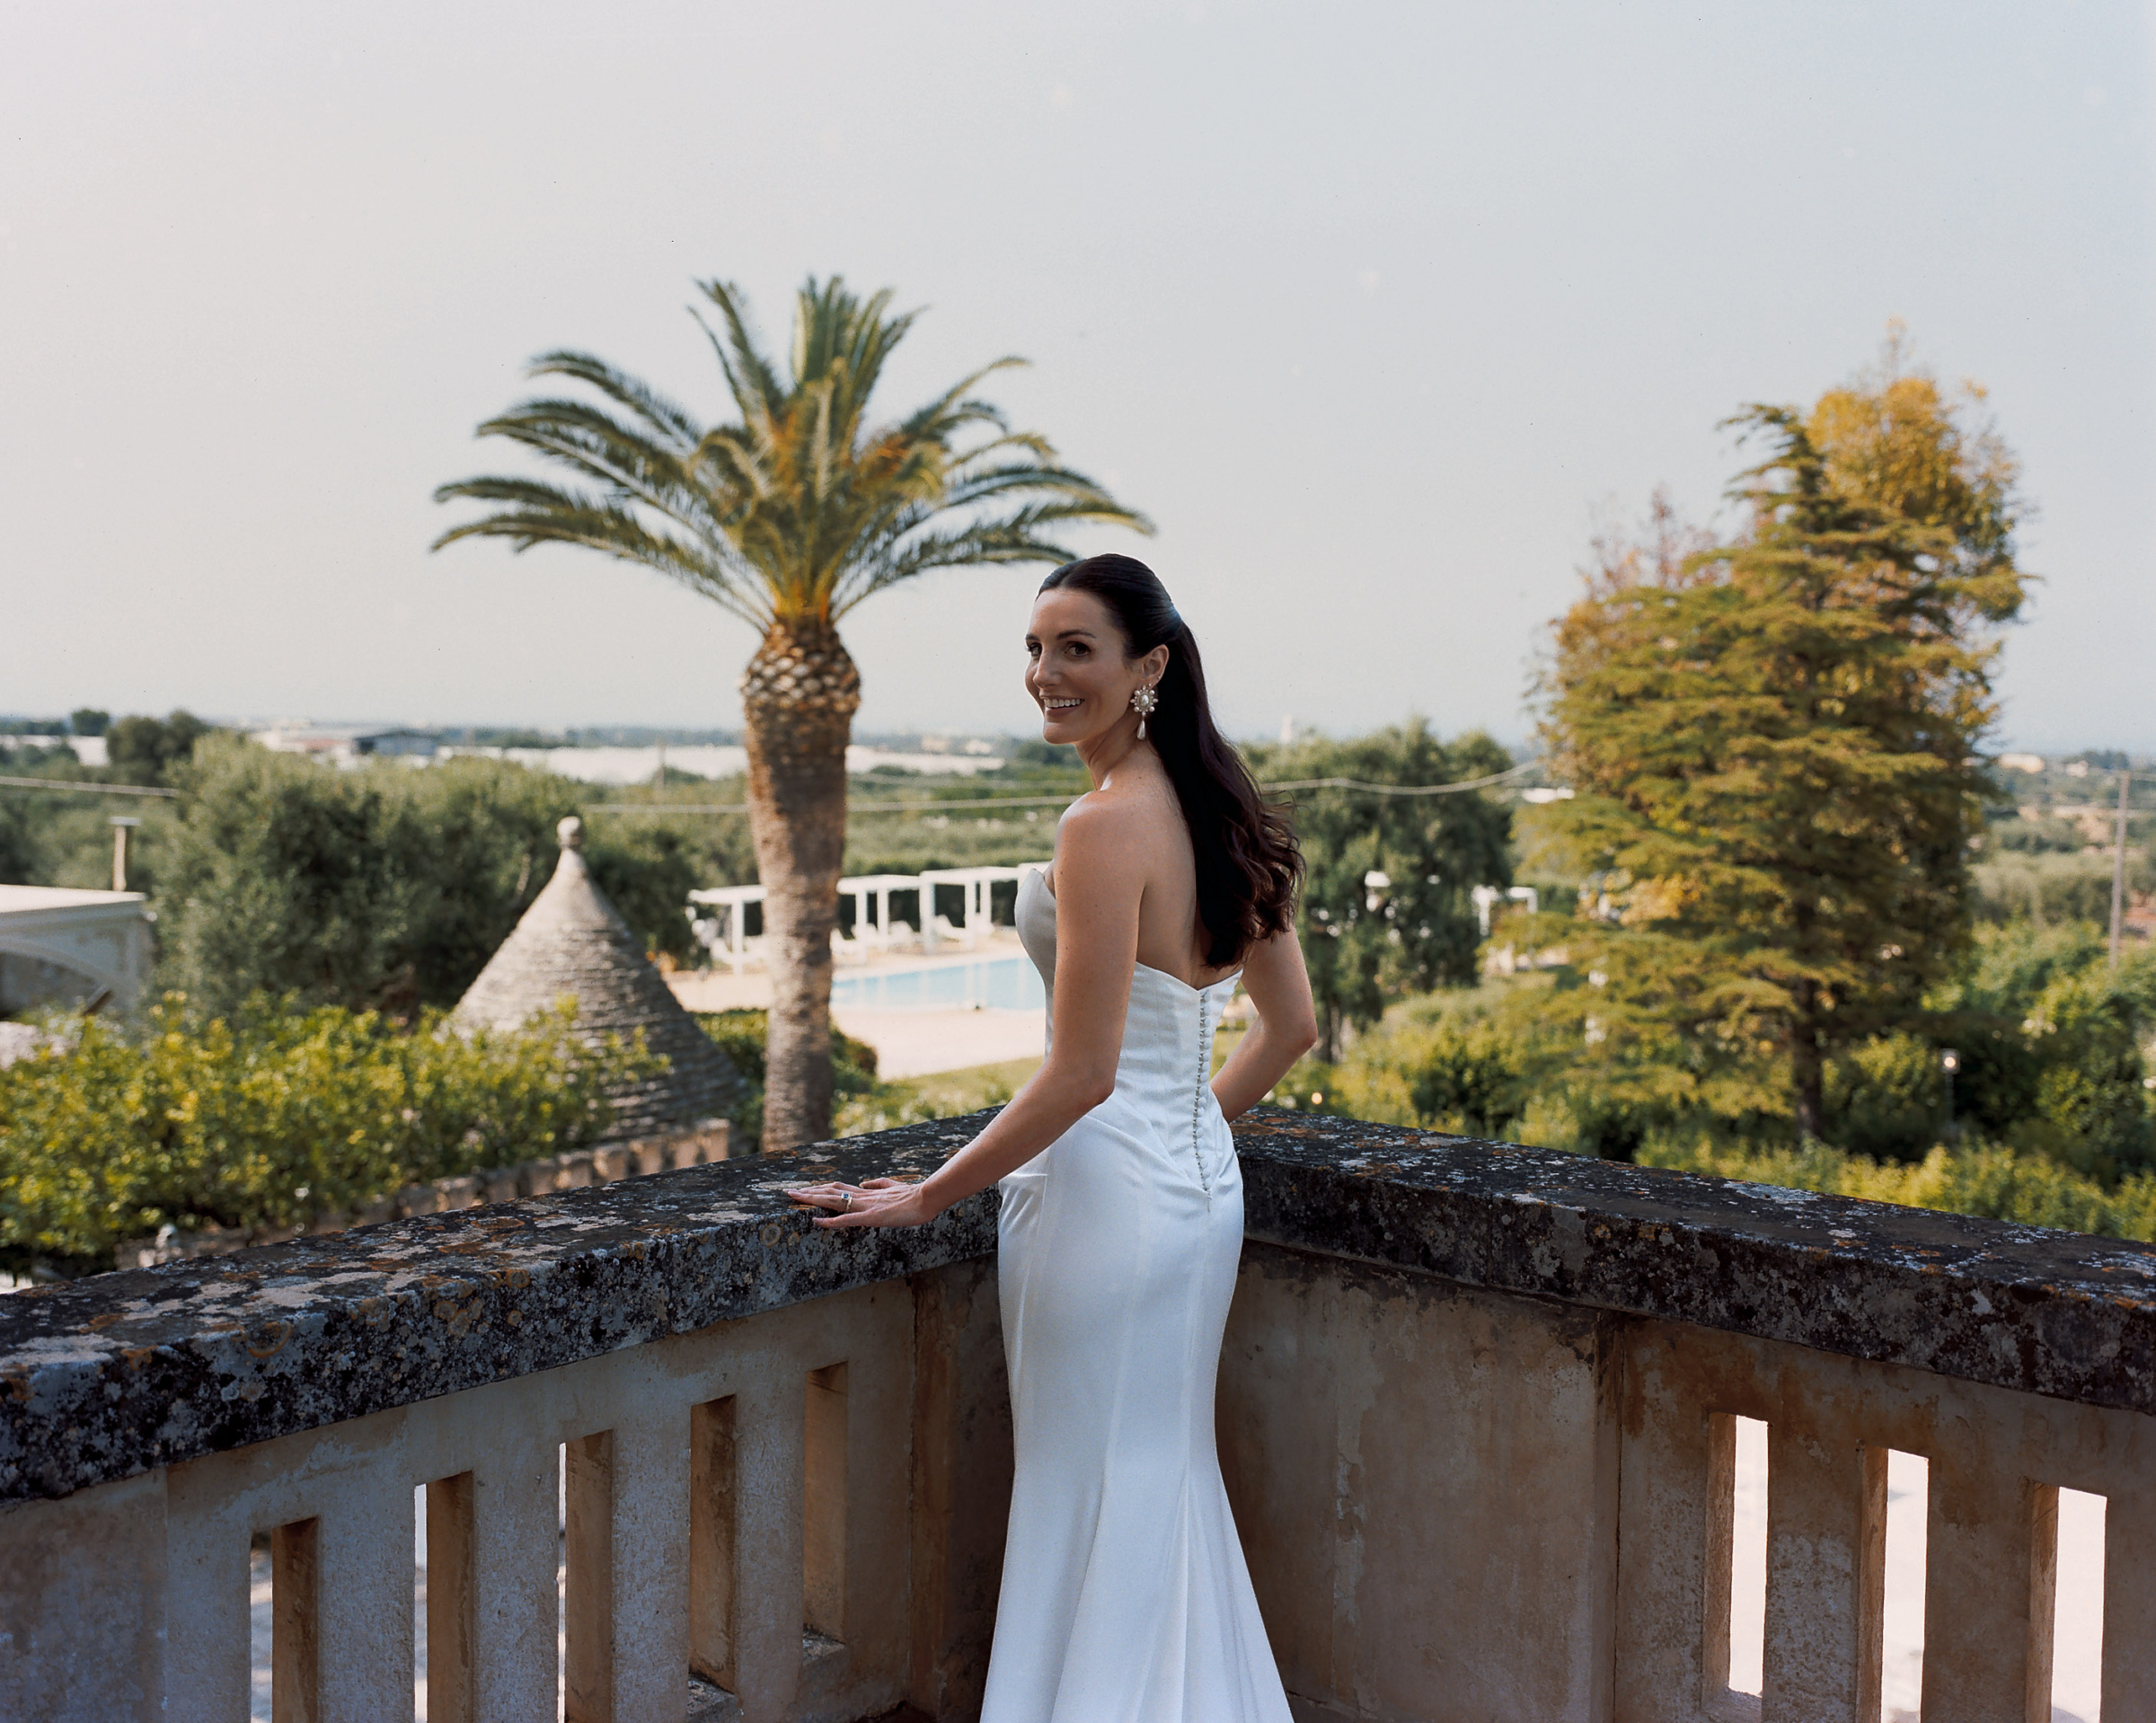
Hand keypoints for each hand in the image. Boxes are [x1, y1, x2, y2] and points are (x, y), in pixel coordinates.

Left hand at [783, 1176, 933, 1229]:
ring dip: (812, 1200)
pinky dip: (830, 1221)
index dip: (821, 1188)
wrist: (926, 1198)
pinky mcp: (871, 1216)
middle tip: (789, 1192)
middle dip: (808, 1193)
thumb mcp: (893, 1186)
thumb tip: (864, 1183)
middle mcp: (862, 1196)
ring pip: (833, 1200)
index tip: (805, 1188)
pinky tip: (816, 1221)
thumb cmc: (913, 1195)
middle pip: (830, 1192)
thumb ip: (878, 1184)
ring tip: (794, 1198)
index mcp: (867, 1192)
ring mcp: (865, 1206)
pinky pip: (846, 1219)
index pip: (838, 1188)